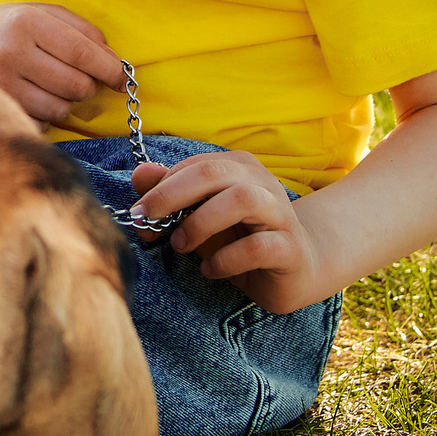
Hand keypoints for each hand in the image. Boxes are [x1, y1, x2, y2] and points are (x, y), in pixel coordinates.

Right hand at [0, 0, 127, 124]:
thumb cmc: (5, 25)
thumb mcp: (40, 13)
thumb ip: (81, 31)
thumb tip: (117, 65)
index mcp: (26, 22)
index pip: (83, 52)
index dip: (110, 69)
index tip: (123, 78)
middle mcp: (10, 53)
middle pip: (76, 86)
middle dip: (85, 86)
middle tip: (75, 79)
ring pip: (59, 110)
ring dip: (63, 103)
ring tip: (46, 87)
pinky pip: (38, 125)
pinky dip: (42, 117)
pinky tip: (28, 99)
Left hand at [128, 152, 325, 314]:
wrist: (298, 268)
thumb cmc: (241, 239)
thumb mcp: (201, 217)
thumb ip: (172, 195)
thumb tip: (141, 174)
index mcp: (239, 168)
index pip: (194, 166)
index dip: (161, 188)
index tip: (138, 214)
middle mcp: (261, 183)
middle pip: (214, 172)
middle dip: (173, 194)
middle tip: (147, 221)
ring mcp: (280, 213)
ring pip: (241, 199)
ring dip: (201, 223)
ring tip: (181, 245)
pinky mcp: (289, 247)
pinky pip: (257, 246)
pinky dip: (226, 259)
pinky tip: (210, 270)